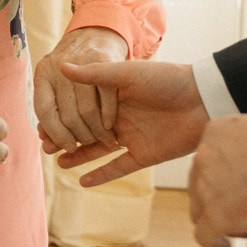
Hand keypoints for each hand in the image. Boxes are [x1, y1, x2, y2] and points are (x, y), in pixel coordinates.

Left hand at [33, 27, 128, 154]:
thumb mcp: (57, 87)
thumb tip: (47, 148)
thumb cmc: (73, 72)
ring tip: (102, 140)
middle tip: (88, 145)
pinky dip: (108, 116)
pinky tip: (110, 125)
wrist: (93, 36)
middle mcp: (58, 65)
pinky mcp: (103, 58)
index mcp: (42, 74)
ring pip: (87, 109)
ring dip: (96, 131)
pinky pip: (106, 97)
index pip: (44, 110)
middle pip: (68, 113)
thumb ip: (52, 117)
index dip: (55, 133)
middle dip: (80, 136)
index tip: (69, 147)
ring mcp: (81, 60)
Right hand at [50, 59, 208, 185]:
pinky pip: (119, 167)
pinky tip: (82, 181)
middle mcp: (121, 117)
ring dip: (79, 156)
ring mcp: (132, 137)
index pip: (82, 107)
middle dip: (66, 137)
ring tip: (56, 161)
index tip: (41, 120)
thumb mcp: (128, 72)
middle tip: (43, 144)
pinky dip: (102, 174)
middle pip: (86, 130)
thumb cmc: (168, 79)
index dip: (63, 115)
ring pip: (99, 149)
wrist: (205, 98)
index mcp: (114, 96)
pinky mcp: (145, 155)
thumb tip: (61, 66)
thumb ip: (95, 74)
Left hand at [188, 114, 246, 246]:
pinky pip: (203, 235)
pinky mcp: (215, 216)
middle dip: (218, 198)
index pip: (208, 158)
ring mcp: (207, 188)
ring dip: (216, 219)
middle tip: (241, 206)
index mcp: (216, 133)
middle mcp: (204, 158)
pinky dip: (212, 243)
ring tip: (242, 226)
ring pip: (199, 210)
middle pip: (199, 184)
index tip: (236, 184)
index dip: (221, 175)